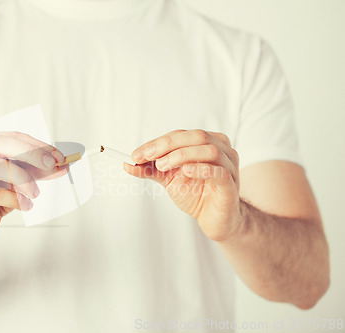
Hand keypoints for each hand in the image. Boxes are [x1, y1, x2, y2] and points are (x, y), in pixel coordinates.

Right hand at [0, 131, 67, 239]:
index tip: (58, 157)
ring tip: (35, 193)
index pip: (13, 137)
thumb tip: (62, 164)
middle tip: (50, 165)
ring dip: (22, 179)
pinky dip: (14, 198)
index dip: (37, 145)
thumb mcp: (22, 177)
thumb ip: (39, 169)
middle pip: (1, 145)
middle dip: (30, 153)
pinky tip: (25, 205)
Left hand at [125, 129, 241, 241]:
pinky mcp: (231, 185)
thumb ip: (151, 169)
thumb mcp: (169, 178)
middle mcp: (222, 149)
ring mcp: (229, 166)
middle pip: (196, 136)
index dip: (157, 142)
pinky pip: (219, 172)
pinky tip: (186, 171)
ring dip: (182, 155)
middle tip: (146, 157)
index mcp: (207, 142)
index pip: (180, 135)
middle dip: (167, 145)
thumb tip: (128, 163)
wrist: (214, 220)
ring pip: (209, 150)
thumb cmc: (195, 193)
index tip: (136, 154)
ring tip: (162, 166)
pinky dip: (201, 168)